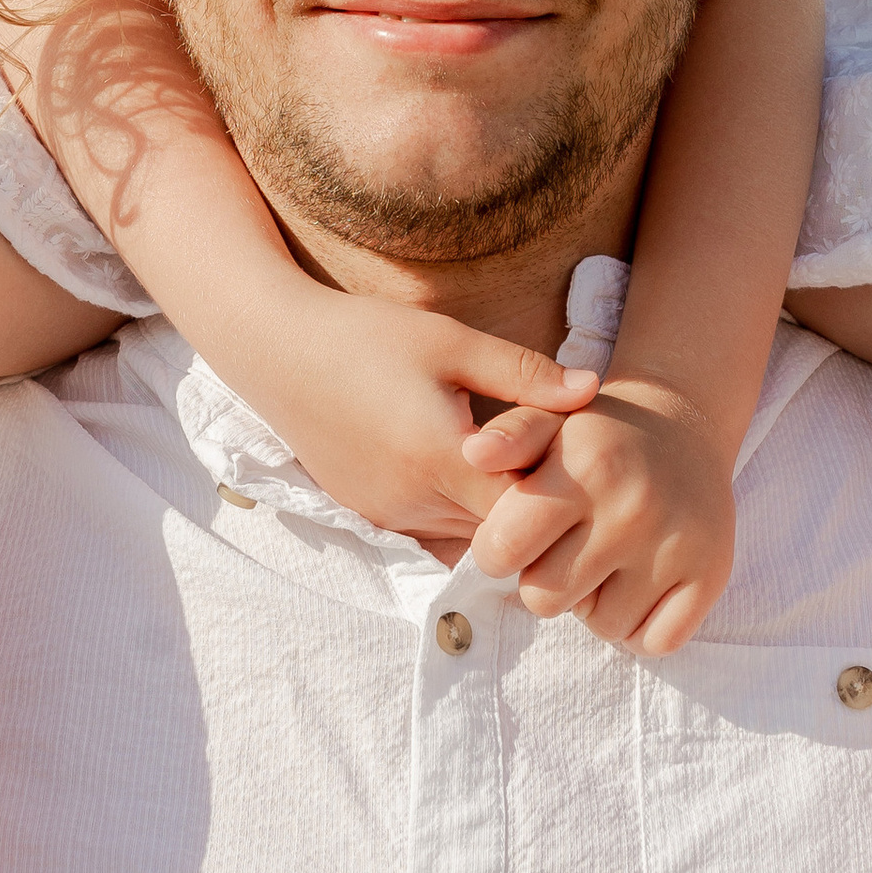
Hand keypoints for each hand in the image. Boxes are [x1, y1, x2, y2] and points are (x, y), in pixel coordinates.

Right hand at [247, 289, 599, 544]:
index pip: (525, 506)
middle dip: (534, 504)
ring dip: (496, 511)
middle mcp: (412, 502)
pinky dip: (460, 513)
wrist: (277, 351)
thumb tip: (594, 390)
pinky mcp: (371, 516)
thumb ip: (525, 374)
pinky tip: (470, 474)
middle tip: (560, 464)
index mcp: (438, 458)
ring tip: (519, 468)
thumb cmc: (366, 336)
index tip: (581, 459)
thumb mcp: (451, 342)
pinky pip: (435, 532)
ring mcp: (388, 516)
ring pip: (469, 536)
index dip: (560, 488)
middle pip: (500, 529)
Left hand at [462, 376, 738, 654]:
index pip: (502, 551)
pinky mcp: (710, 576)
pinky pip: (654, 642)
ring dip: (594, 604)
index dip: (497, 551)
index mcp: (587, 467)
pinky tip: (637, 586)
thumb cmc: (597, 437)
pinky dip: (640, 627)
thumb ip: (509, 437)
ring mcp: (676, 546)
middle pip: (545, 599)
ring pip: (601, 626)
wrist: (682, 430)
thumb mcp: (548, 420)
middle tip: (566, 548)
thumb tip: (475, 453)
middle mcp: (633, 509)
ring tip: (605, 561)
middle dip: (544, 580)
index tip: (514, 536)